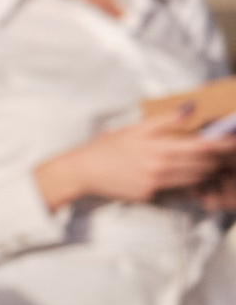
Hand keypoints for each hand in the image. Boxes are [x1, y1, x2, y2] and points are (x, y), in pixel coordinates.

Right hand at [36, 109, 235, 209]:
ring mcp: (157, 184)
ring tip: (215, 164)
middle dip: (220, 160)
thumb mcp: (135, 128)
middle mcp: (161, 168)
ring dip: (209, 172)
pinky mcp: (151, 196)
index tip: (233, 142)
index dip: (222, 145)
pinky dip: (189, 183)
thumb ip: (165, 120)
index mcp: (158, 147)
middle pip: (203, 165)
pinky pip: (178, 189)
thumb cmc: (107, 147)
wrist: (83, 172)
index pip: (202, 146)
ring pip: (195, 179)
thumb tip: (190, 108)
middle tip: (228, 153)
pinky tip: (191, 177)